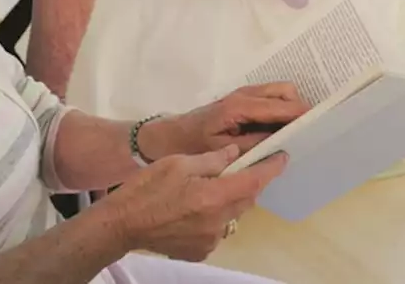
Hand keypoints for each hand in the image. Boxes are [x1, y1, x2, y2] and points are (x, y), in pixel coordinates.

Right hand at [100, 145, 288, 260]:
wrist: (121, 225)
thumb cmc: (146, 189)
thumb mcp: (178, 163)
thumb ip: (210, 159)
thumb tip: (233, 153)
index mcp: (213, 196)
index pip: (254, 181)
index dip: (271, 168)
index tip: (282, 156)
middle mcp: (218, 222)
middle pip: (246, 199)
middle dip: (248, 182)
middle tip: (241, 166)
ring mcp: (210, 240)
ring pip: (232, 215)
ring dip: (230, 200)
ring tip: (210, 188)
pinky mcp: (200, 251)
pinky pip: (218, 229)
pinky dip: (215, 217)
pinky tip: (195, 209)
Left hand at [143, 83, 309, 159]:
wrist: (168, 136)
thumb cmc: (193, 145)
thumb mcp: (223, 150)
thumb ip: (253, 144)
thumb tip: (281, 143)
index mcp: (240, 106)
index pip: (279, 106)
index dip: (301, 113)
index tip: (321, 122)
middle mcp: (244, 95)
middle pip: (284, 91)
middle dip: (300, 106)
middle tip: (312, 129)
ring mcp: (243, 95)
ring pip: (279, 92)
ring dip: (292, 106)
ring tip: (302, 129)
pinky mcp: (242, 100)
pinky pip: (270, 98)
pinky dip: (282, 107)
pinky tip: (285, 127)